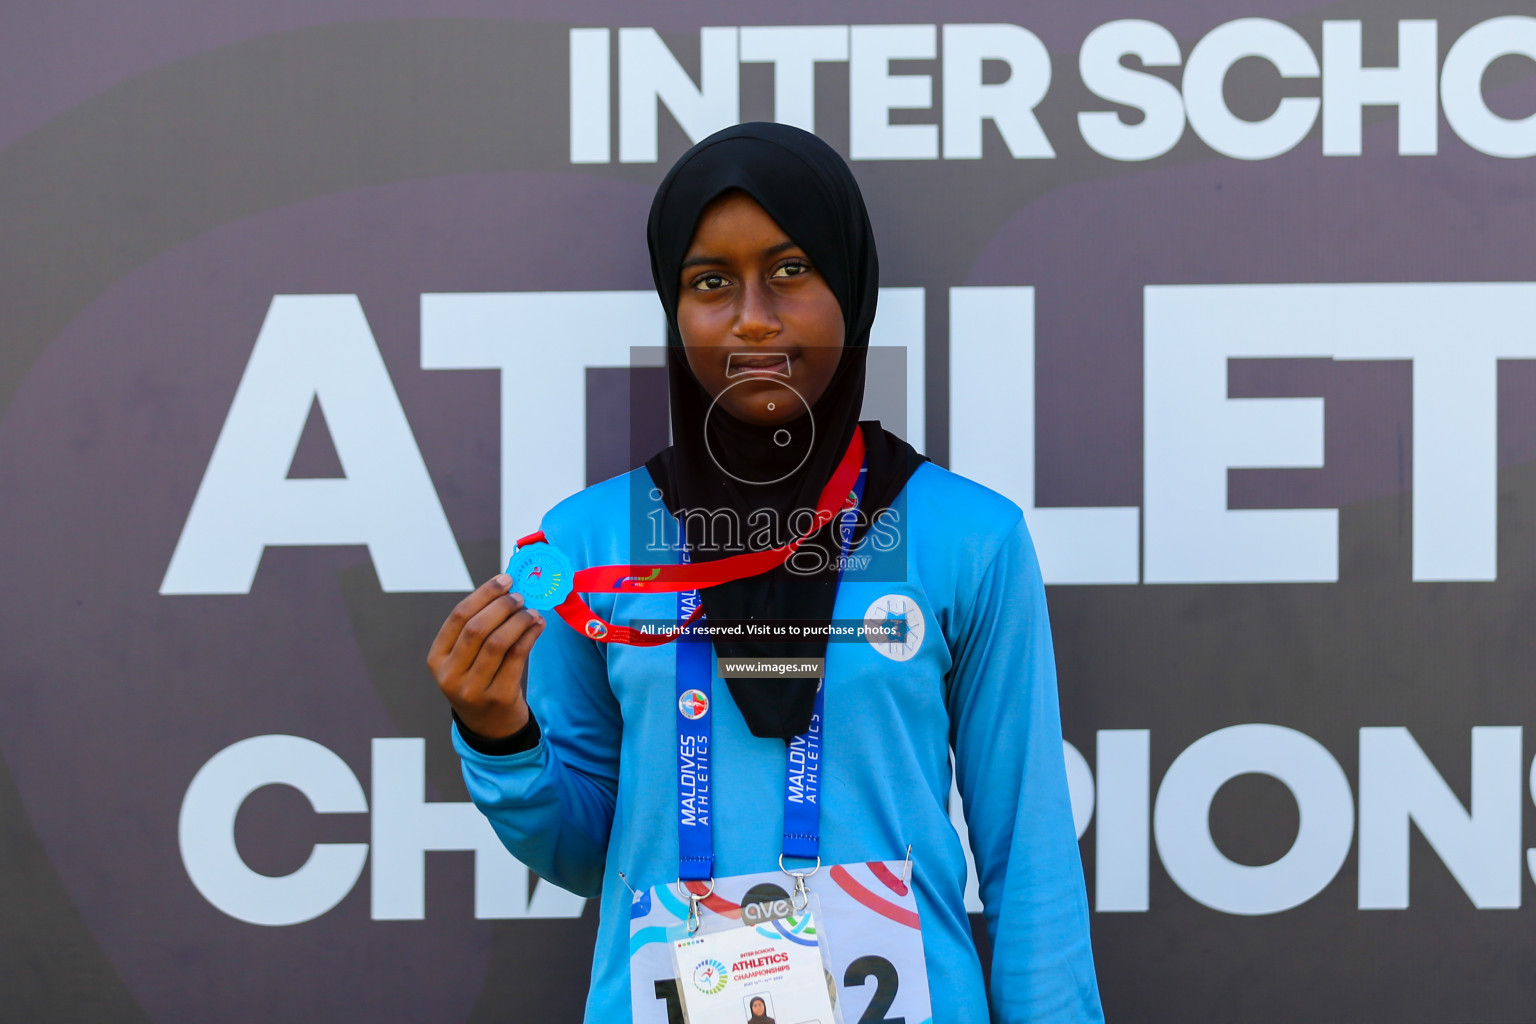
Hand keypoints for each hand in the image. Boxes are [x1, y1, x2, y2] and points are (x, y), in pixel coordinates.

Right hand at [427, 574, 546, 740]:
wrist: (490, 727)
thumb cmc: (479, 681)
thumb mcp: (465, 660)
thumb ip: (478, 628)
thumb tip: (507, 589)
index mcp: (436, 659)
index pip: (458, 617)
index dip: (483, 594)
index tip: (505, 579)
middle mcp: (449, 675)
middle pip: (477, 628)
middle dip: (502, 606)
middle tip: (520, 596)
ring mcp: (472, 689)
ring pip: (498, 643)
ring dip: (519, 621)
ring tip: (531, 611)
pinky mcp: (498, 697)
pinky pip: (516, 658)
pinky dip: (530, 636)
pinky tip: (538, 626)